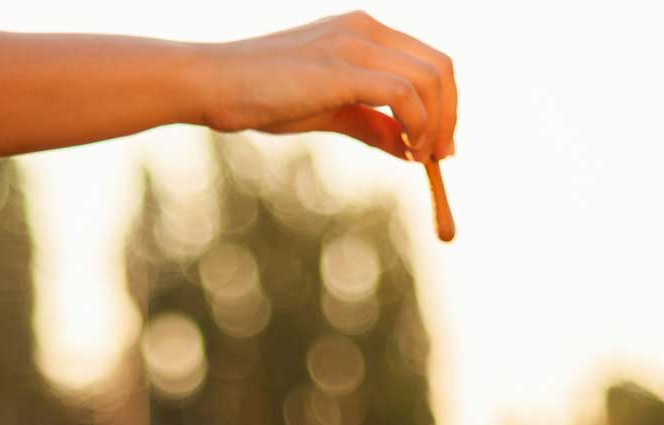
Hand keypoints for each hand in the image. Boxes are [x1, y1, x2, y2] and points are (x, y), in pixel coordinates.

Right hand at [194, 11, 458, 161]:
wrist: (214, 83)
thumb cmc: (261, 96)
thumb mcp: (327, 111)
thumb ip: (370, 123)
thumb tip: (408, 148)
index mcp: (362, 30)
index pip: (428, 61)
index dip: (445, 105)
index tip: (438, 145)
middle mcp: (365, 28)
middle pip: (440, 67)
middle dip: (449, 116)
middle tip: (439, 157)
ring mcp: (355, 43)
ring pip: (430, 79)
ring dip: (435, 125)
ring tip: (419, 157)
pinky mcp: (343, 67)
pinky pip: (404, 94)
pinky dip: (416, 125)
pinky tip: (403, 149)